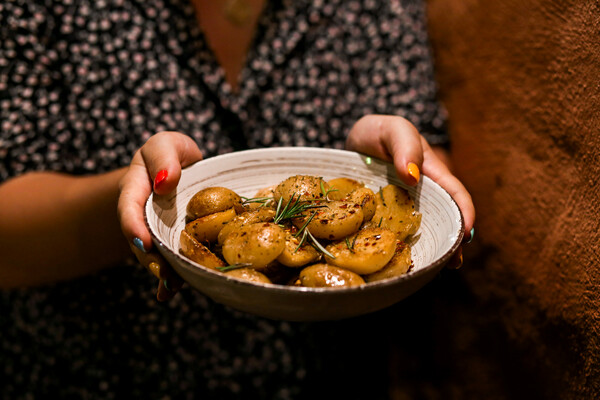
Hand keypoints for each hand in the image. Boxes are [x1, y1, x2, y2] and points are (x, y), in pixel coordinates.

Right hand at [118, 131, 203, 299]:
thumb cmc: (171, 156)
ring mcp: (154, 231)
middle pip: (140, 237)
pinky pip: (167, 261)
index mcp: (136, 187)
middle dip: (150, 258)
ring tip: (173, 284)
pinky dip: (168, 278)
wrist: (177, 172)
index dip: (133, 224)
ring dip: (162, 270)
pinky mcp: (169, 243)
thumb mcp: (167, 145)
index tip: (141, 242)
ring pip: (154, 253)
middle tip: (165, 273)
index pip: (129, 206)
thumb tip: (165, 182)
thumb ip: (164, 157)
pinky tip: (168, 293)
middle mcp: (141, 213)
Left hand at [346, 115, 474, 268]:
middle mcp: (422, 194)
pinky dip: (402, 248)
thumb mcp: (391, 130)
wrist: (353, 141)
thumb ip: (404, 146)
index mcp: (431, 173)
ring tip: (432, 268)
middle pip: (444, 219)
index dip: (465, 212)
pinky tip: (399, 262)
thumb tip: (412, 175)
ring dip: (431, 249)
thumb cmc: (377, 132)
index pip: (454, 193)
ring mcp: (404, 208)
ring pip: (422, 232)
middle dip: (452, 240)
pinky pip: (397, 234)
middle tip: (452, 262)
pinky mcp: (386, 218)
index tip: (466, 233)